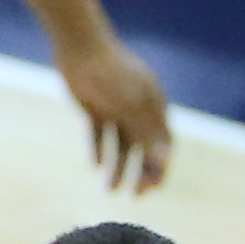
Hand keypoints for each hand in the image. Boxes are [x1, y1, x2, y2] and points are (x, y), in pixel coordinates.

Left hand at [57, 34, 172, 191]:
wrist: (81, 47)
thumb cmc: (111, 74)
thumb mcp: (131, 105)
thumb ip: (146, 132)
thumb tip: (162, 161)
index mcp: (155, 107)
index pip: (164, 144)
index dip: (161, 166)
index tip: (154, 187)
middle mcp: (139, 110)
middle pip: (144, 149)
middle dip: (142, 173)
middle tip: (136, 196)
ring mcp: (118, 109)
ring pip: (121, 145)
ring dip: (118, 168)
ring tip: (110, 190)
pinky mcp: (96, 108)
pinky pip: (101, 135)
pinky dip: (100, 150)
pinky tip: (96, 166)